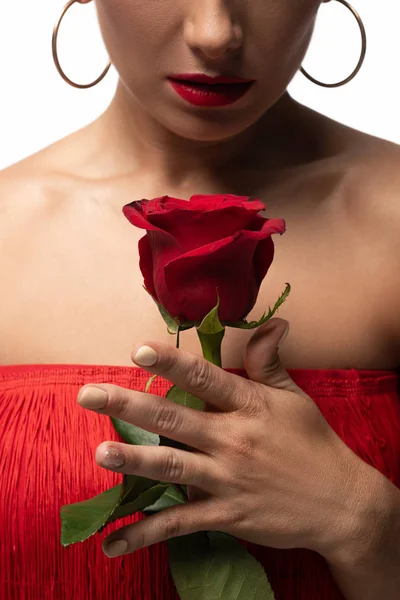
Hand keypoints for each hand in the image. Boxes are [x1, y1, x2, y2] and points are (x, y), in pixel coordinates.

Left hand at [76, 318, 371, 559]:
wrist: (341, 502)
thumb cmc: (314, 443)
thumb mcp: (294, 398)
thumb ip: (271, 361)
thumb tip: (274, 322)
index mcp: (249, 405)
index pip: (205, 378)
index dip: (171, 363)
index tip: (138, 351)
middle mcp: (233, 439)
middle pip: (174, 419)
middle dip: (129, 406)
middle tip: (89, 395)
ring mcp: (228, 479)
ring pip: (172, 467)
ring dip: (133, 463)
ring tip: (99, 455)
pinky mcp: (227, 514)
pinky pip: (180, 524)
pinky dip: (145, 534)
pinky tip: (113, 543)